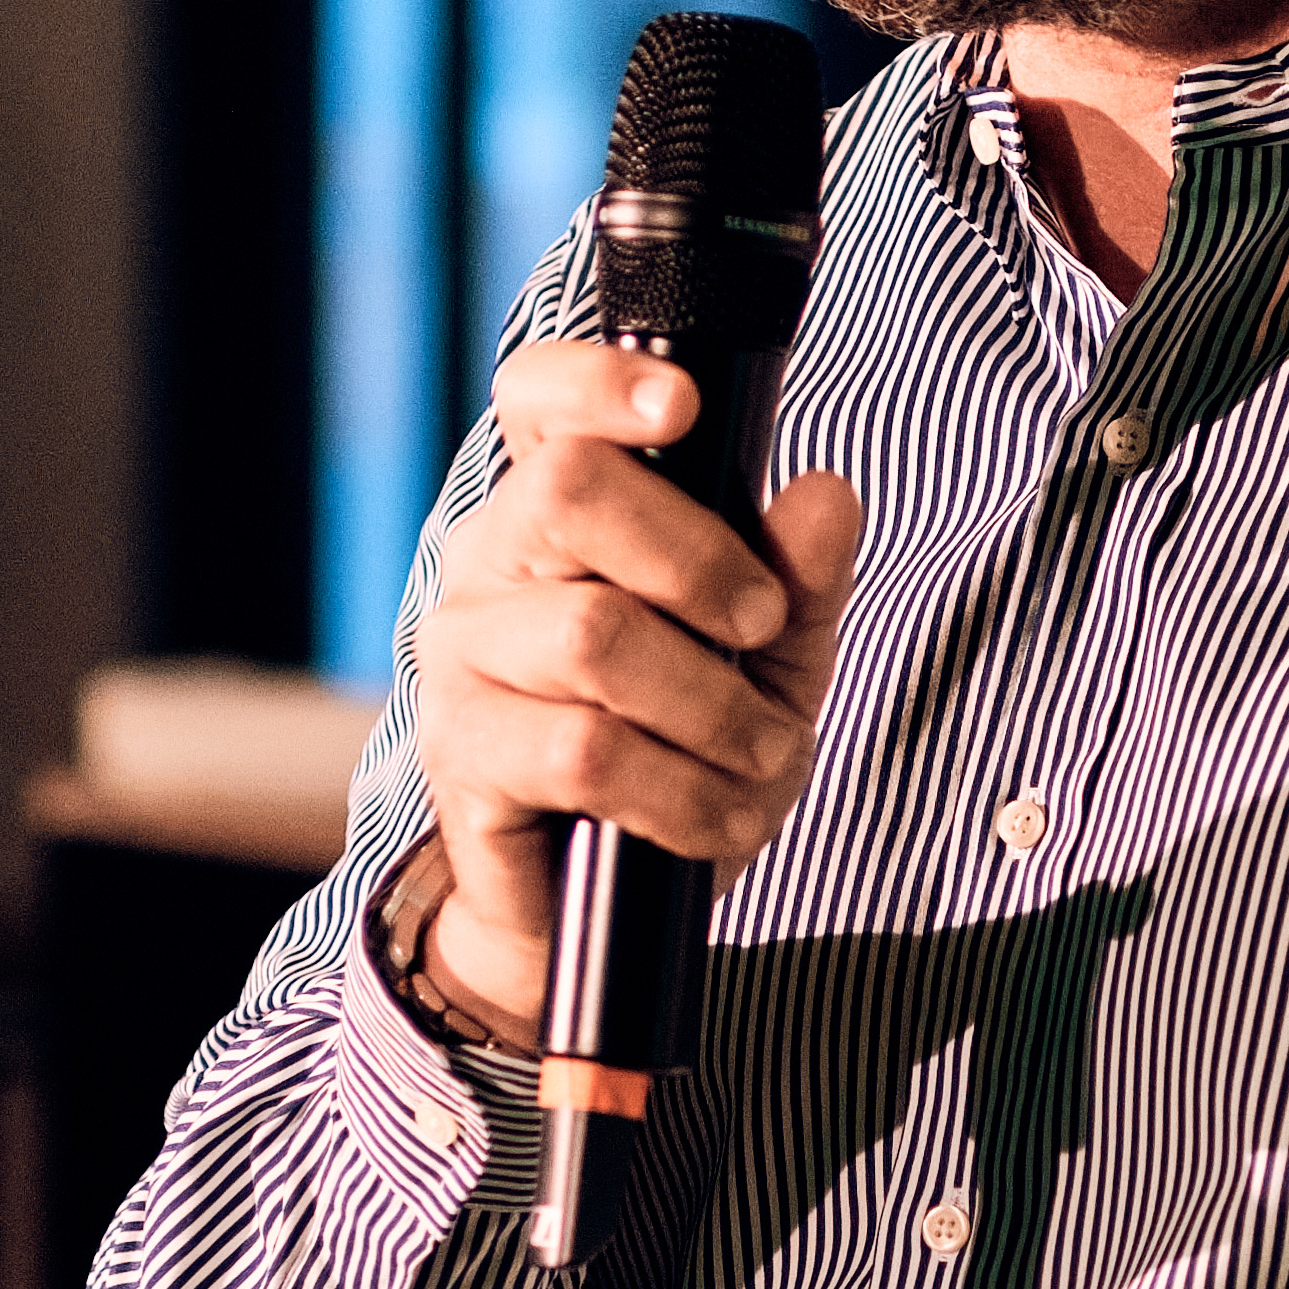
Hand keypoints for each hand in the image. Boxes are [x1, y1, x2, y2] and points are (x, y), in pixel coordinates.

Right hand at [414, 343, 864, 1036]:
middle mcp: (491, 561)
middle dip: (699, 558)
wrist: (598, 906)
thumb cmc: (682, 750)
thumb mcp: (770, 659)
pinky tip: (715, 817)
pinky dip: (679, 789)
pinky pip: (583, 749)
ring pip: (594, 634)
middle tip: (761, 624)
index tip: (683, 410)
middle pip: (568, 489)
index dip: (599, 381)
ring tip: (761, 754)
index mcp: (558, 509)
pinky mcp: (462, 751)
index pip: (539, 398)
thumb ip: (800, 577)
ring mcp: (462, 654)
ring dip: (712, 706)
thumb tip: (826, 495)